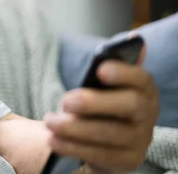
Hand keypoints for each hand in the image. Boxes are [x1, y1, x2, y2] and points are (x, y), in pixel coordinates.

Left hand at [44, 47, 158, 172]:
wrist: (105, 141)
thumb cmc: (102, 104)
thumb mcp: (105, 85)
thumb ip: (113, 64)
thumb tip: (133, 38)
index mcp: (143, 89)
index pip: (141, 78)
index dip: (123, 73)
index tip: (100, 69)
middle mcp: (147, 114)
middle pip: (129, 106)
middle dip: (94, 102)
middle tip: (65, 100)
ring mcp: (140, 139)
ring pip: (110, 133)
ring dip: (75, 128)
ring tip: (50, 121)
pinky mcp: (127, 160)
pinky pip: (100, 155)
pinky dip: (73, 147)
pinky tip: (54, 140)